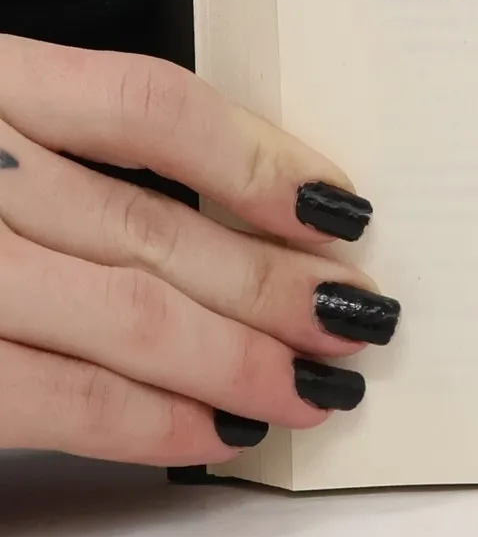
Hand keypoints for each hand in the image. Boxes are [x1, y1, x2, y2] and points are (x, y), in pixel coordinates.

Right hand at [0, 37, 397, 464]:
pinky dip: (148, 420)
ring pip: (127, 313)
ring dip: (241, 356)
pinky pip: (56, 397)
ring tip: (319, 382)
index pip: (149, 107)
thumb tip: (249, 208)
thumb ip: (70, 145)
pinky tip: (220, 429)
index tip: (344, 211)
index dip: (261, 161)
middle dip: (276, 282)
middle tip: (361, 315)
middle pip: (154, 226)